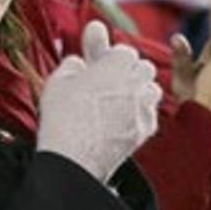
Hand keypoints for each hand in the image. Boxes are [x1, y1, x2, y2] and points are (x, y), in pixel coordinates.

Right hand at [37, 21, 161, 182]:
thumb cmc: (64, 117)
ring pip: (152, 90)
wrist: (74, 158)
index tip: (97, 61)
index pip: (124, 51)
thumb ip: (72, 63)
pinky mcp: (144, 131)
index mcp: (118, 64)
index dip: (109, 56)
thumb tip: (78, 63)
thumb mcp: (58, 80)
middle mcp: (136, 83)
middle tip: (109, 77)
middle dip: (129, 70)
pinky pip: (149, 114)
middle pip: (143, 67)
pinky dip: (139, 112)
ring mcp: (143, 108)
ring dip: (139, 89)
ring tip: (118, 97)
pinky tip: (122, 117)